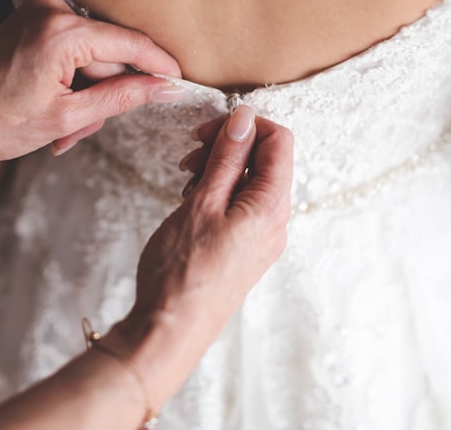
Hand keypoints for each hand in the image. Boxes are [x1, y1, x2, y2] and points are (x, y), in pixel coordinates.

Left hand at [0, 0, 183, 161]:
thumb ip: (122, 96)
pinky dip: (69, 80)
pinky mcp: (31, 17)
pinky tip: (51, 107)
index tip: (181, 84)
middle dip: (104, 95)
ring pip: (90, 55)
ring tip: (60, 128)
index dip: (160, 66)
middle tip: (79, 133)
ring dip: (84, 93)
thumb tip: (164, 86)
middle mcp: (52, 8)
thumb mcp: (66, 117)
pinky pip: (70, 49)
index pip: (131, 44)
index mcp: (62, 31)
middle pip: (109, 53)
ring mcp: (39, 9)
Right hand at [134, 106, 292, 321]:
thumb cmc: (182, 271)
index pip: (280, 140)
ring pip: (250, 182)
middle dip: (228, 146)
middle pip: (266, 160)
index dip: (245, 125)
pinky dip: (218, 192)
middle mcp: (276, 222)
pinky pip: (242, 206)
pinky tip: (190, 201)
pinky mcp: (246, 249)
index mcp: (272, 207)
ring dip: (219, 169)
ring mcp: (262, 238)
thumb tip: (244, 119)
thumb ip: (227, 158)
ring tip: (186, 181)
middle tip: (190, 156)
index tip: (208, 130)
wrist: (170, 330)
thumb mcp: (202, 202)